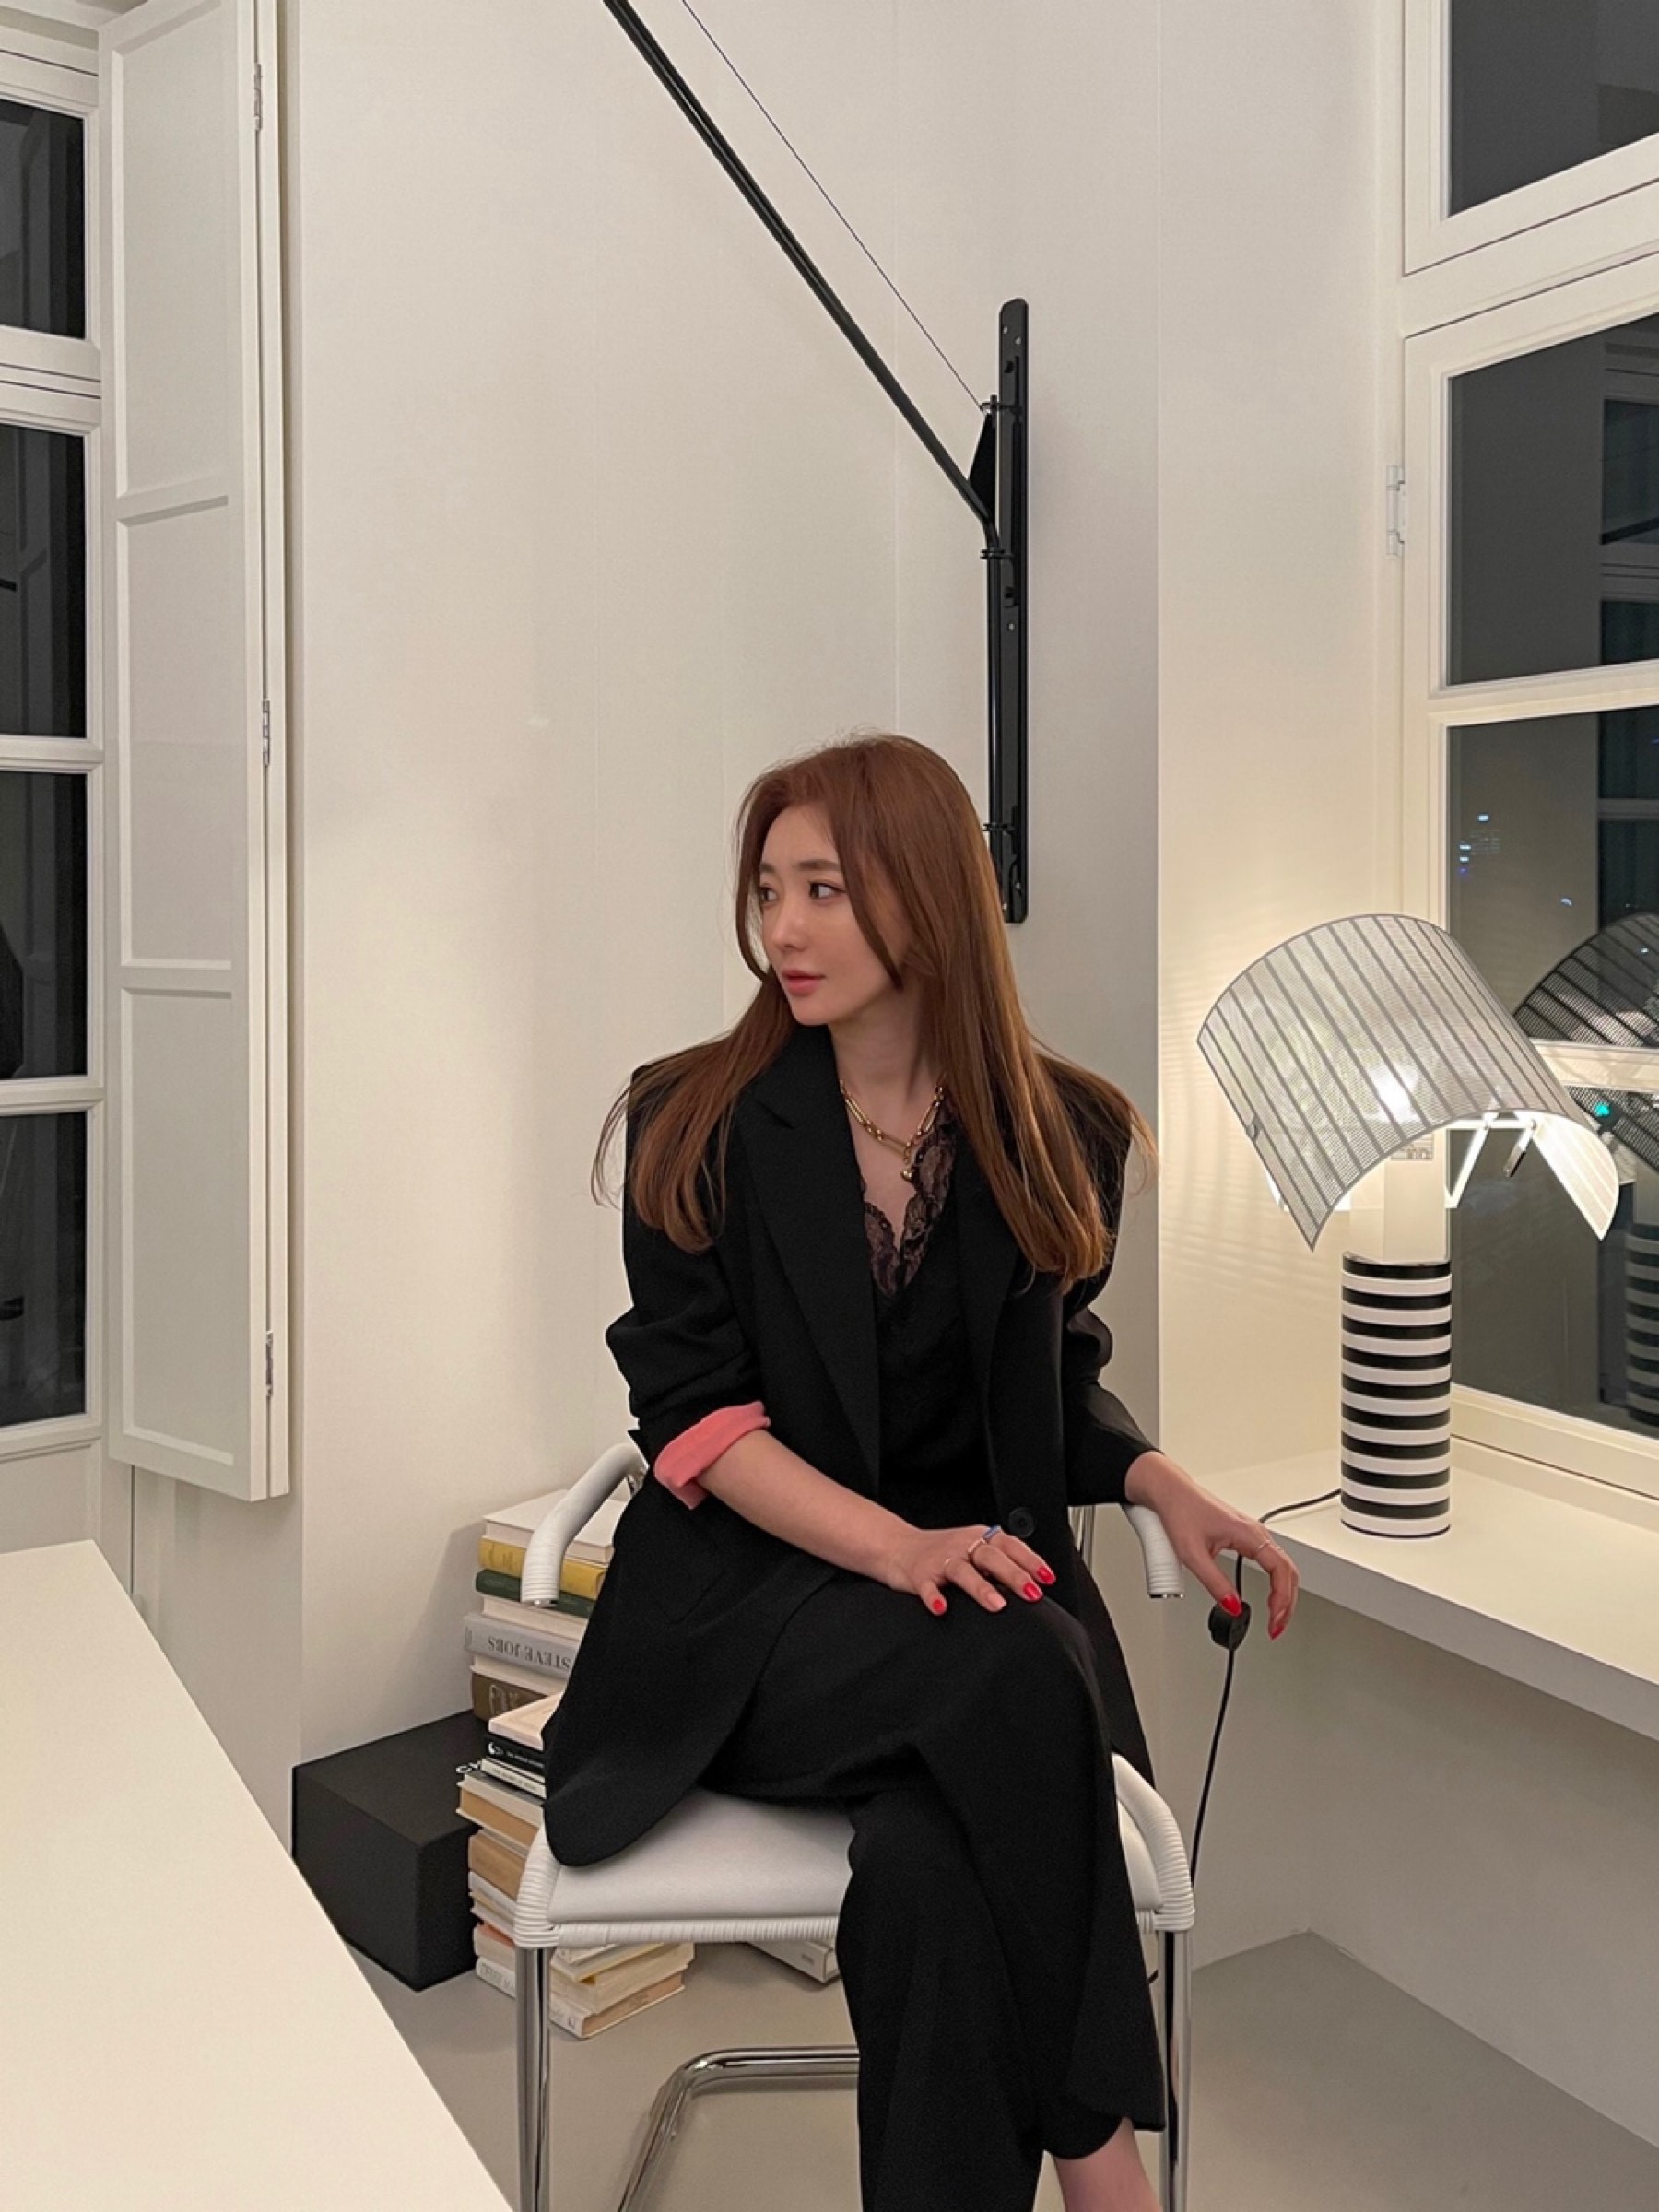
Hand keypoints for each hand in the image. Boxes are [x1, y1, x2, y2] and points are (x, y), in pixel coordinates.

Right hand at [879, 1521, 1056, 1615]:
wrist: (897, 1546)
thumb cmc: (943, 1552)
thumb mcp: (974, 1551)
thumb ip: (1000, 1564)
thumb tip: (1033, 1585)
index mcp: (980, 1538)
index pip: (1010, 1545)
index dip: (1030, 1560)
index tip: (1048, 1578)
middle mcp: (962, 1545)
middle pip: (991, 1557)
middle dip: (1013, 1575)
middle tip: (1032, 1593)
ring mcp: (940, 1559)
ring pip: (963, 1571)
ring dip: (981, 1588)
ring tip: (997, 1605)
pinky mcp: (920, 1575)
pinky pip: (927, 1586)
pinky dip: (934, 1597)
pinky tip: (942, 1609)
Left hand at [1126, 1452, 1300, 1638]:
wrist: (1170, 1491)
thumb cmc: (1180, 1511)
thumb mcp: (1192, 1554)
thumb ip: (1214, 1583)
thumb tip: (1232, 1606)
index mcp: (1249, 1534)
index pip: (1281, 1571)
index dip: (1282, 1600)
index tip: (1274, 1621)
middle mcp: (1256, 1532)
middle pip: (1288, 1571)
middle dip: (1287, 1603)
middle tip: (1276, 1627)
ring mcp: (1252, 1534)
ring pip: (1283, 1567)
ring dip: (1284, 1594)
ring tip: (1276, 1617)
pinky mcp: (1245, 1537)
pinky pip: (1272, 1562)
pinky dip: (1277, 1583)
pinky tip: (1271, 1596)